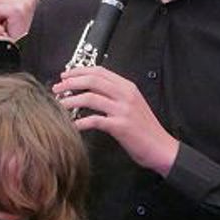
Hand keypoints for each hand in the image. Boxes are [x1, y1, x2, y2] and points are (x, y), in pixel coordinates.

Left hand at [53, 65, 179, 176]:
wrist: (162, 147)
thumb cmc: (145, 129)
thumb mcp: (132, 104)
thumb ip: (115, 95)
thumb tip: (90, 90)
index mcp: (128, 87)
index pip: (100, 71)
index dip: (79, 71)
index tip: (66, 75)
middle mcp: (125, 95)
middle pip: (92, 81)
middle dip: (71, 82)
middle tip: (58, 88)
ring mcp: (123, 110)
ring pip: (90, 98)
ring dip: (71, 100)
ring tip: (60, 104)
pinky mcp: (120, 126)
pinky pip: (94, 120)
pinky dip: (80, 122)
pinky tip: (72, 125)